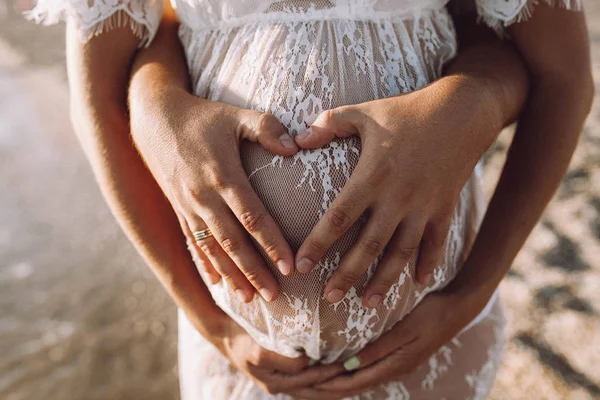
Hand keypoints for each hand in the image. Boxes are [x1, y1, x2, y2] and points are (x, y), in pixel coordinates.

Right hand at [129, 86, 298, 302]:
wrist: (154, 118)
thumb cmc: (203, 116)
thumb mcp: (235, 115)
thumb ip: (266, 127)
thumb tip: (295, 147)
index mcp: (223, 176)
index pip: (252, 217)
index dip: (271, 243)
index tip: (290, 266)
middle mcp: (204, 198)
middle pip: (233, 242)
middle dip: (255, 271)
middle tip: (275, 297)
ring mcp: (189, 207)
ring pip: (213, 249)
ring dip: (232, 276)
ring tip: (251, 299)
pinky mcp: (179, 210)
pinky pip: (194, 244)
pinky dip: (207, 265)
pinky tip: (219, 283)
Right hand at [212, 315, 354, 398]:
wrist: (224, 336)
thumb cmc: (242, 338)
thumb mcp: (259, 351)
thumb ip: (282, 359)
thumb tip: (306, 362)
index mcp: (274, 382)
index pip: (309, 380)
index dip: (328, 372)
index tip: (347, 362)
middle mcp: (279, 386)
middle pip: (315, 392)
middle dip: (338, 384)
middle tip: (358, 372)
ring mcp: (281, 384)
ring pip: (314, 391)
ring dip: (334, 385)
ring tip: (354, 377)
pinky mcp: (282, 379)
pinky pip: (308, 386)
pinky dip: (324, 383)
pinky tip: (339, 376)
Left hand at [294, 80, 494, 306]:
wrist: (462, 112)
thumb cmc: (406, 111)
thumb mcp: (365, 112)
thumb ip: (329, 124)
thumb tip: (298, 140)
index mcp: (373, 175)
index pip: (339, 218)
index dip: (318, 244)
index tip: (301, 266)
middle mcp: (398, 197)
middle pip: (368, 246)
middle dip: (347, 275)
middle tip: (329, 299)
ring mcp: (424, 206)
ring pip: (402, 253)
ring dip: (385, 280)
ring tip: (367, 302)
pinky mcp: (445, 208)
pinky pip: (436, 243)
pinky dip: (428, 263)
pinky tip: (418, 282)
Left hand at [312, 289, 489, 394]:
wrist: (458, 307)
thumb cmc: (432, 313)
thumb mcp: (405, 329)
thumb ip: (379, 347)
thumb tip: (350, 365)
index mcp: (395, 365)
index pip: (355, 383)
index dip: (330, 384)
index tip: (306, 381)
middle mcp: (394, 369)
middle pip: (355, 386)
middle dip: (328, 387)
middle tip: (301, 384)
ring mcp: (396, 364)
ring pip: (359, 379)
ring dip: (337, 380)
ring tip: (312, 378)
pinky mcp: (397, 355)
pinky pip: (367, 370)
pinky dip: (349, 371)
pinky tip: (338, 365)